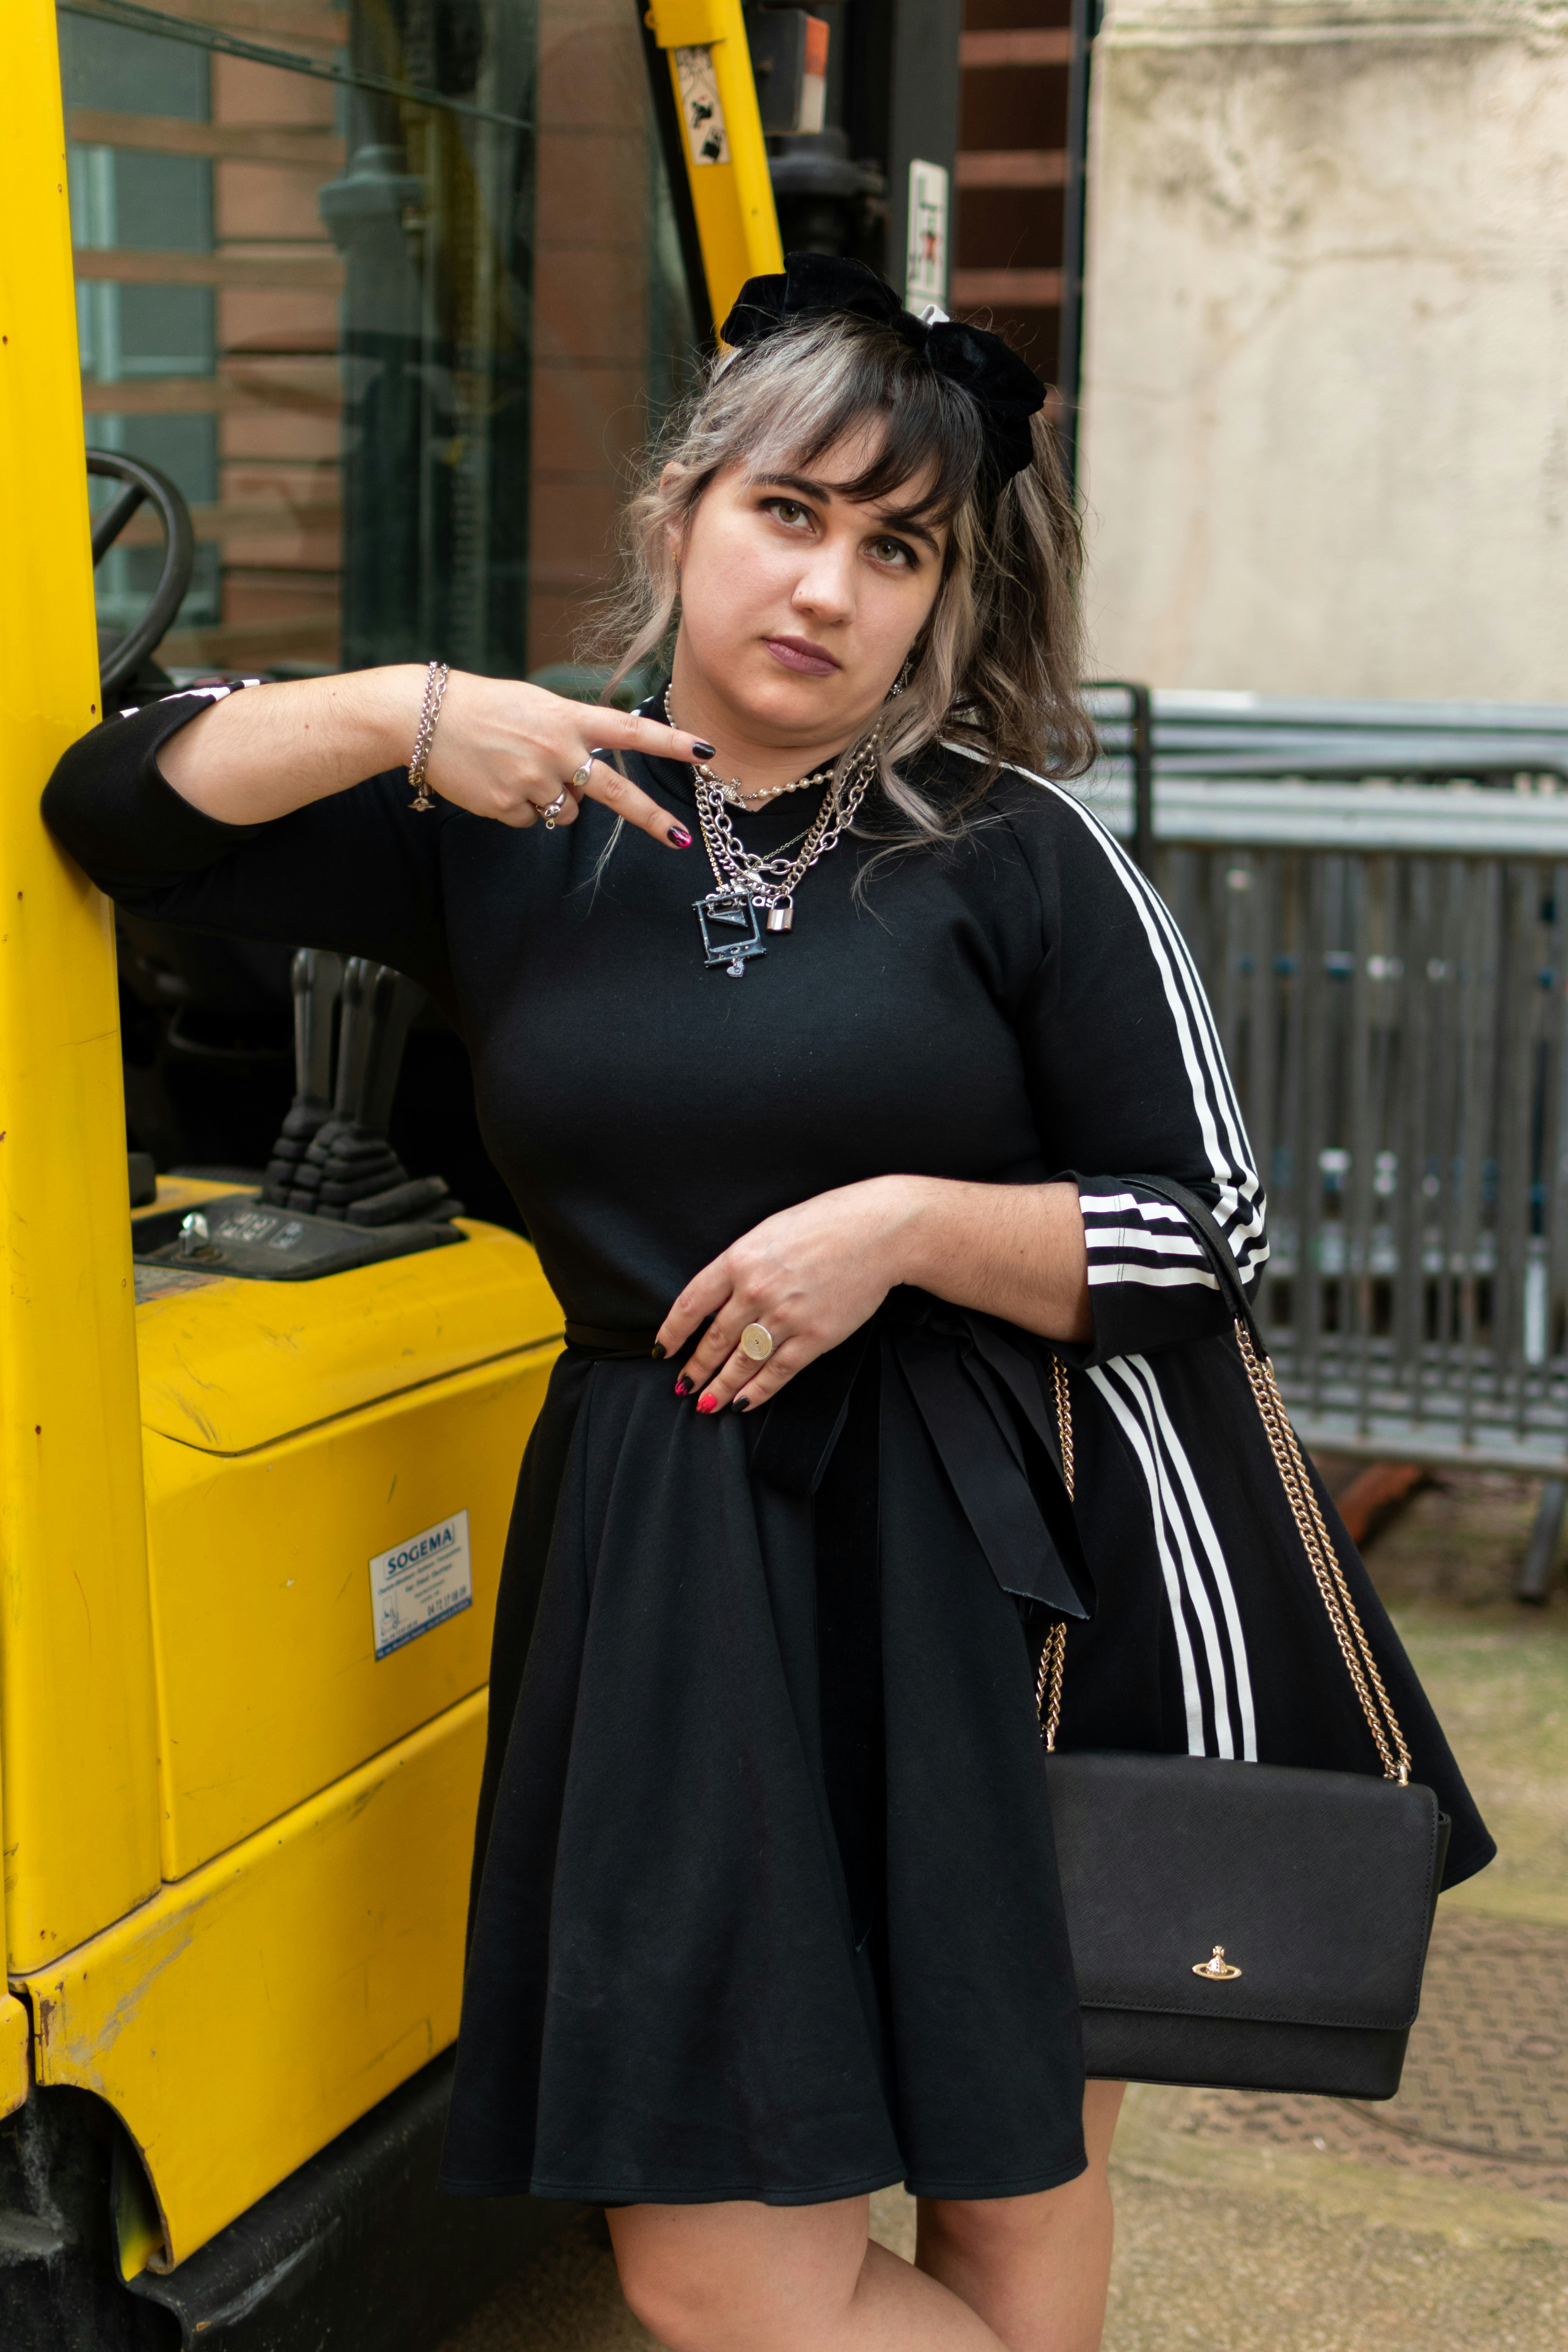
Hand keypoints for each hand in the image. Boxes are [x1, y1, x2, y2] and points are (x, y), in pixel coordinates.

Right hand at [421, 671, 713, 847]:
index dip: (672, 743)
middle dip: (652, 818)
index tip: (708, 753)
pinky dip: (518, 808)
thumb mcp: (535, 706)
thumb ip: (570, 733)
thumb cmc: (483, 707)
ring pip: (566, 813)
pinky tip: (495, 782)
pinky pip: (530, 821)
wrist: (422, 717)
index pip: (631, 731)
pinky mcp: (509, 805)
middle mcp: (557, 749)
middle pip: (616, 792)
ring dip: (551, 801)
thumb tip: (591, 774)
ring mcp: (534, 779)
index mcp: (567, 717)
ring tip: (515, 770)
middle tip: (682, 839)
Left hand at [655, 1177, 922, 1412]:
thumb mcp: (769, 1232)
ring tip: (707, 1402)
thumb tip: (718, 1300)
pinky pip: (778, 1371)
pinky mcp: (815, 1336)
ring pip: (743, 1362)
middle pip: (715, 1340)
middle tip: (684, 1385)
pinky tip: (744, 1401)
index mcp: (740, 1260)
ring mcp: (785, 1316)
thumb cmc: (827, 1224)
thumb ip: (741, 1265)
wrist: (879, 1231)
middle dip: (696, 1368)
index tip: (663, 1350)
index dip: (672, 1332)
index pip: (691, 1304)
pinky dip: (758, 1390)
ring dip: (721, 1386)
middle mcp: (756, 1290)